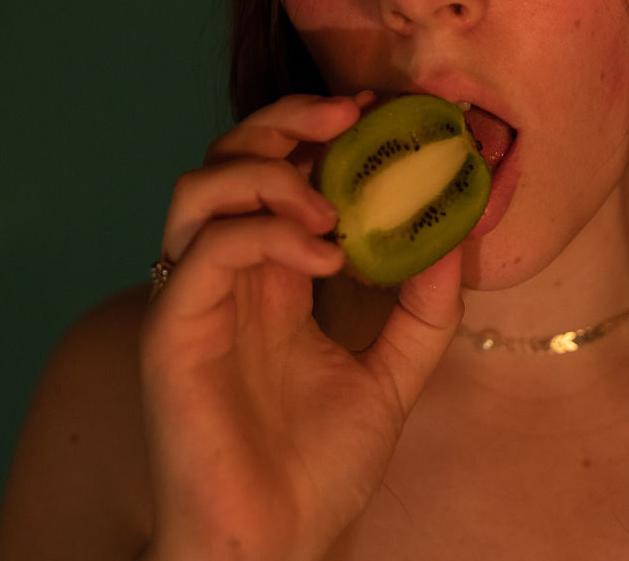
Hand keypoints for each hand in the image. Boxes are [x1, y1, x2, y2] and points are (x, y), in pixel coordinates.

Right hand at [139, 93, 463, 560]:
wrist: (279, 544)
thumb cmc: (320, 467)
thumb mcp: (392, 374)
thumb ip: (422, 308)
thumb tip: (455, 231)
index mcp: (267, 275)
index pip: (271, 169)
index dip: (313, 127)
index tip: (372, 111)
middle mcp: (223, 273)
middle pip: (227, 156)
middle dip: (286, 120)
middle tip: (349, 117)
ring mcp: (192, 298)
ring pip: (197, 187)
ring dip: (267, 173)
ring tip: (329, 207)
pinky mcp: (172, 331)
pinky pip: (205, 250)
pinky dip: (264, 234)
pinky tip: (324, 260)